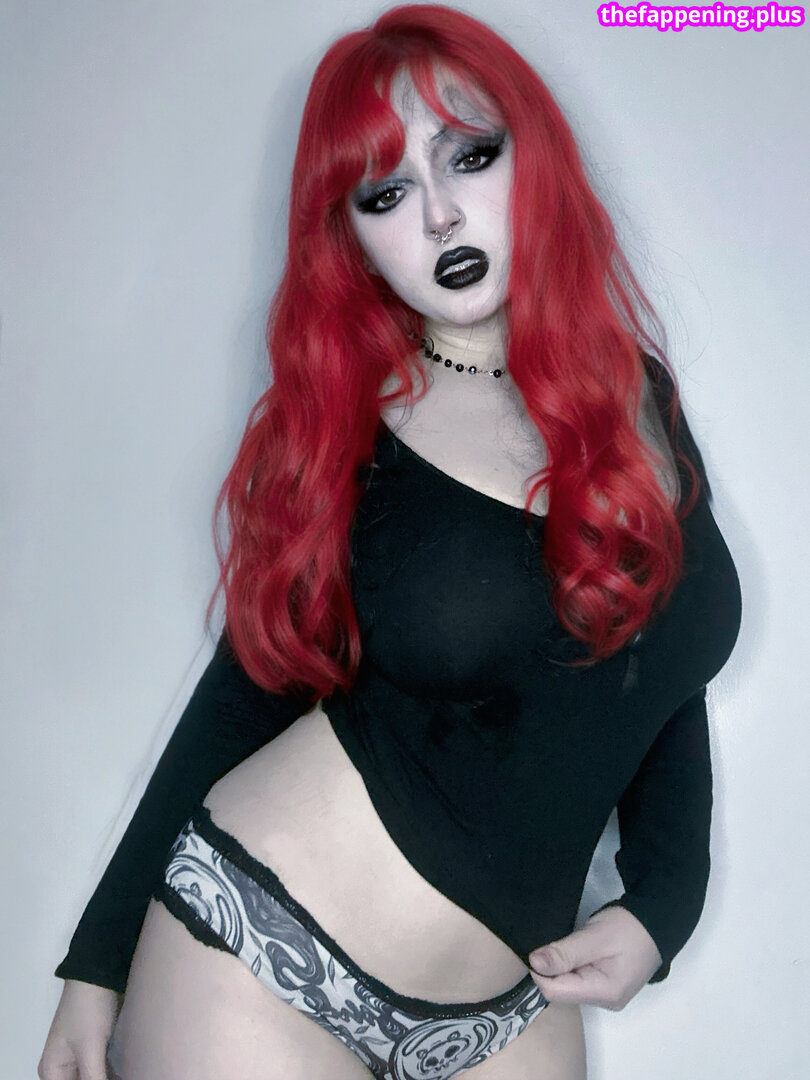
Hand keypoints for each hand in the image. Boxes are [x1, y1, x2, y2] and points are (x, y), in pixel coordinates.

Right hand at [38, 980, 121, 1079]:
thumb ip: (94, 1079)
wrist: (98, 973)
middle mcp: (62, 1068)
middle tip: (122, 1077)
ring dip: (107, 1077)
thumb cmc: (88, 1010)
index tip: (106, 1079)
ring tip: (126, 1074)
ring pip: (93, 1078)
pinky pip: (102, 1070)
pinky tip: (125, 1072)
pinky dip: (111, 1073)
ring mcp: (79, 1058)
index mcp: (52, 1071)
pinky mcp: (95, 1048)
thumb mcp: (89, 1049)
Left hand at [528, 906, 662, 1009]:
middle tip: (546, 942)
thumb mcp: (594, 936)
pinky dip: (569, 965)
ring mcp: (606, 995)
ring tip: (558, 944)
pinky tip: (569, 950)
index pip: (555, 991)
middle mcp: (605, 1001)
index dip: (539, 971)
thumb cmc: (628, 927)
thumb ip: (564, 952)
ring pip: (568, 985)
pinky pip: (578, 980)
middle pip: (561, 991)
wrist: (657, 921)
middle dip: (549, 969)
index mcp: (604, 993)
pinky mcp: (606, 985)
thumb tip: (534, 963)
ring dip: (559, 966)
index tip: (533, 948)